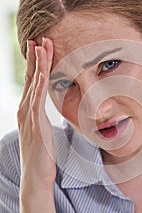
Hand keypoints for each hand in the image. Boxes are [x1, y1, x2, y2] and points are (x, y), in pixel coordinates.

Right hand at [17, 37, 55, 192]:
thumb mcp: (42, 131)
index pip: (33, 81)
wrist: (36, 175)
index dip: (36, 63)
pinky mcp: (35, 123)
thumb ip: (41, 118)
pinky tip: (44, 71)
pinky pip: (38, 100)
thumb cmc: (42, 155)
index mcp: (28, 109)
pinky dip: (40, 84)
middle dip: (36, 57)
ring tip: (41, 46)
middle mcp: (25, 109)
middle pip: (32, 77)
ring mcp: (29, 115)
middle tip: (40, 37)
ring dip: (38, 64)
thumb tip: (44, 112)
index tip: (40, 47)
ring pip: (34, 84)